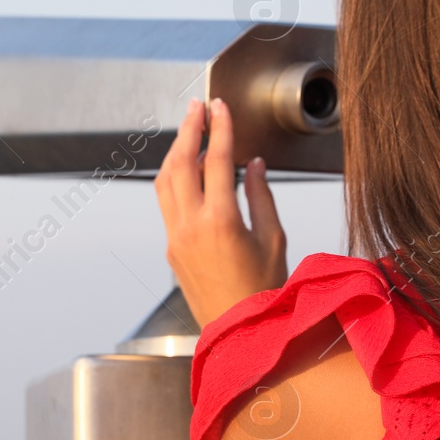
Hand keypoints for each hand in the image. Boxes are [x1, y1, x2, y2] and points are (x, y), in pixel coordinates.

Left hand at [155, 97, 287, 327]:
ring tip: (190, 130)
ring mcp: (176, 237)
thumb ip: (260, 196)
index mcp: (220, 222)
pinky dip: (174, 177)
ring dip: (176, 151)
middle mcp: (190, 226)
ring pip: (166, 181)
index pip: (216, 161)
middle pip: (181, 163)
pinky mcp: (171, 248)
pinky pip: (166, 202)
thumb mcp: (273, 239)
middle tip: (197, 106)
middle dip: (189, 129)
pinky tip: (187, 168)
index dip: (220, 128)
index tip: (220, 107)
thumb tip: (253, 164)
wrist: (240, 333)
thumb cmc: (264, 292)